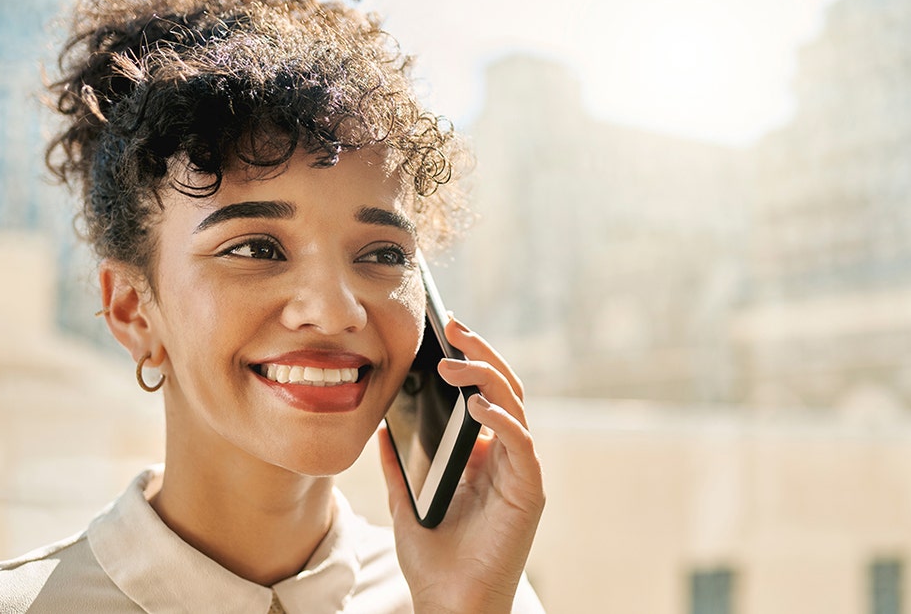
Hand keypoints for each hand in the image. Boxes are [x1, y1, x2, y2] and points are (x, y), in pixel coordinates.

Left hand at [378, 318, 544, 612]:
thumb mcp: (403, 500)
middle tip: (454, 326)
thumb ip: (396, 463)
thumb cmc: (432, 559)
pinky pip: (521, 444)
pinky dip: (502, 421)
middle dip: (480, 352)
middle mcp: (505, 456)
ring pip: (514, 406)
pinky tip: (478, 406)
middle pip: (502, 388)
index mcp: (481, 454)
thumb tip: (381, 426)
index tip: (441, 329)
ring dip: (485, 378)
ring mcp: (519, 472)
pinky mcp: (528, 492)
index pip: (482, 391)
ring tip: (453, 363)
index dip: (467, 358)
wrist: (448, 603)